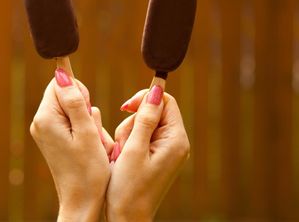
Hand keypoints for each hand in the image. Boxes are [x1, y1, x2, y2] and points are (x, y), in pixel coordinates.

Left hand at [30, 68, 112, 221]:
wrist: (81, 203)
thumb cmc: (88, 170)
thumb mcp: (87, 133)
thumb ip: (75, 101)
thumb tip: (61, 73)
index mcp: (45, 118)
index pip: (59, 83)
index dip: (78, 91)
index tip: (87, 112)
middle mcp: (40, 122)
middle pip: (64, 94)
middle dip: (83, 106)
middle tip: (91, 130)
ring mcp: (45, 131)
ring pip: (70, 108)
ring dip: (86, 120)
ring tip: (91, 142)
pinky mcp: (52, 139)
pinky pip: (70, 121)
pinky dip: (83, 129)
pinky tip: (88, 147)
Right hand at [106, 86, 190, 220]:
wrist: (127, 219)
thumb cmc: (129, 189)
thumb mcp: (134, 149)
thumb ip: (145, 118)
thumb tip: (156, 90)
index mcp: (176, 140)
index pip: (165, 102)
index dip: (145, 99)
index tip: (125, 108)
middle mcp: (176, 143)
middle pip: (153, 112)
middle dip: (133, 122)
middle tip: (124, 143)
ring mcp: (166, 151)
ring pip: (143, 124)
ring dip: (128, 134)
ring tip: (122, 155)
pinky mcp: (156, 156)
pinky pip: (141, 137)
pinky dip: (129, 143)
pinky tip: (123, 159)